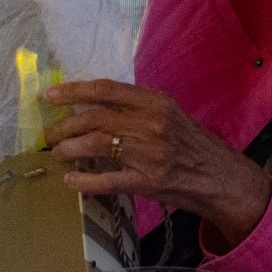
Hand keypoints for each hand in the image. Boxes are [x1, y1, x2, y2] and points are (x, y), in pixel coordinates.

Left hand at [44, 80, 271, 246]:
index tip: (51, 96)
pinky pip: (107, 180)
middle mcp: (153, 124)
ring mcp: (150, 154)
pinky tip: (71, 180)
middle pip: (96, 118)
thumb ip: (137, 109)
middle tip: (51, 133)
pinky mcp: (148, 182)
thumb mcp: (169, 115)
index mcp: (157, 102)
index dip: (74, 91)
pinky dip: (83, 181)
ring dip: (69, 149)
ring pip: (96, 145)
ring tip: (59, 152)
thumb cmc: (191, 143)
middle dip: (65, 125)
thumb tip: (90, 107)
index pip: (107, 90)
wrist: (219, 176)